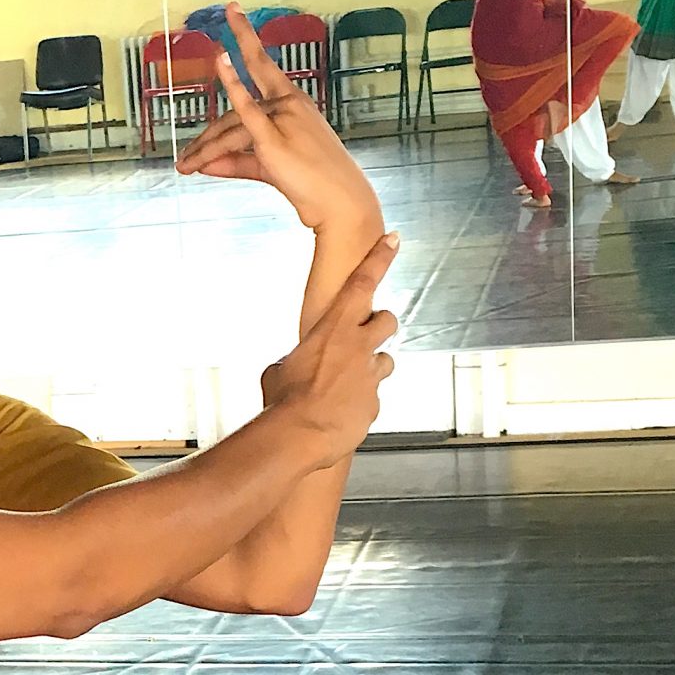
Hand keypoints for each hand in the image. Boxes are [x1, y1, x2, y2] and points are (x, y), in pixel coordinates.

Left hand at [176, 6, 382, 231]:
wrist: (337, 204)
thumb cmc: (311, 185)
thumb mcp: (266, 168)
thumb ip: (234, 163)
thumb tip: (204, 165)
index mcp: (292, 105)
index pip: (262, 69)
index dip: (247, 41)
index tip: (236, 13)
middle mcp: (289, 104)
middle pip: (243, 89)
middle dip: (241, 39)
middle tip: (230, 8)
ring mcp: (283, 117)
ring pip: (230, 125)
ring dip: (205, 147)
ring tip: (185, 165)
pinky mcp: (273, 136)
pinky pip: (247, 110)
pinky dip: (233, 85)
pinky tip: (222, 63)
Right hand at [260, 232, 399, 462]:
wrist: (300, 434)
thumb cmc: (283, 400)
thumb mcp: (280, 369)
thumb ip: (298, 360)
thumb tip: (297, 368)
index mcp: (334, 327)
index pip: (363, 281)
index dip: (380, 257)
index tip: (394, 239)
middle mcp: (360, 346)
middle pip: (387, 320)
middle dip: (379, 324)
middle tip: (365, 335)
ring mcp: (371, 375)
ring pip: (386, 362)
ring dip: (371, 367)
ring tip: (347, 382)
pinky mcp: (374, 404)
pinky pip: (372, 397)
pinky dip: (359, 402)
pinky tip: (340, 413)